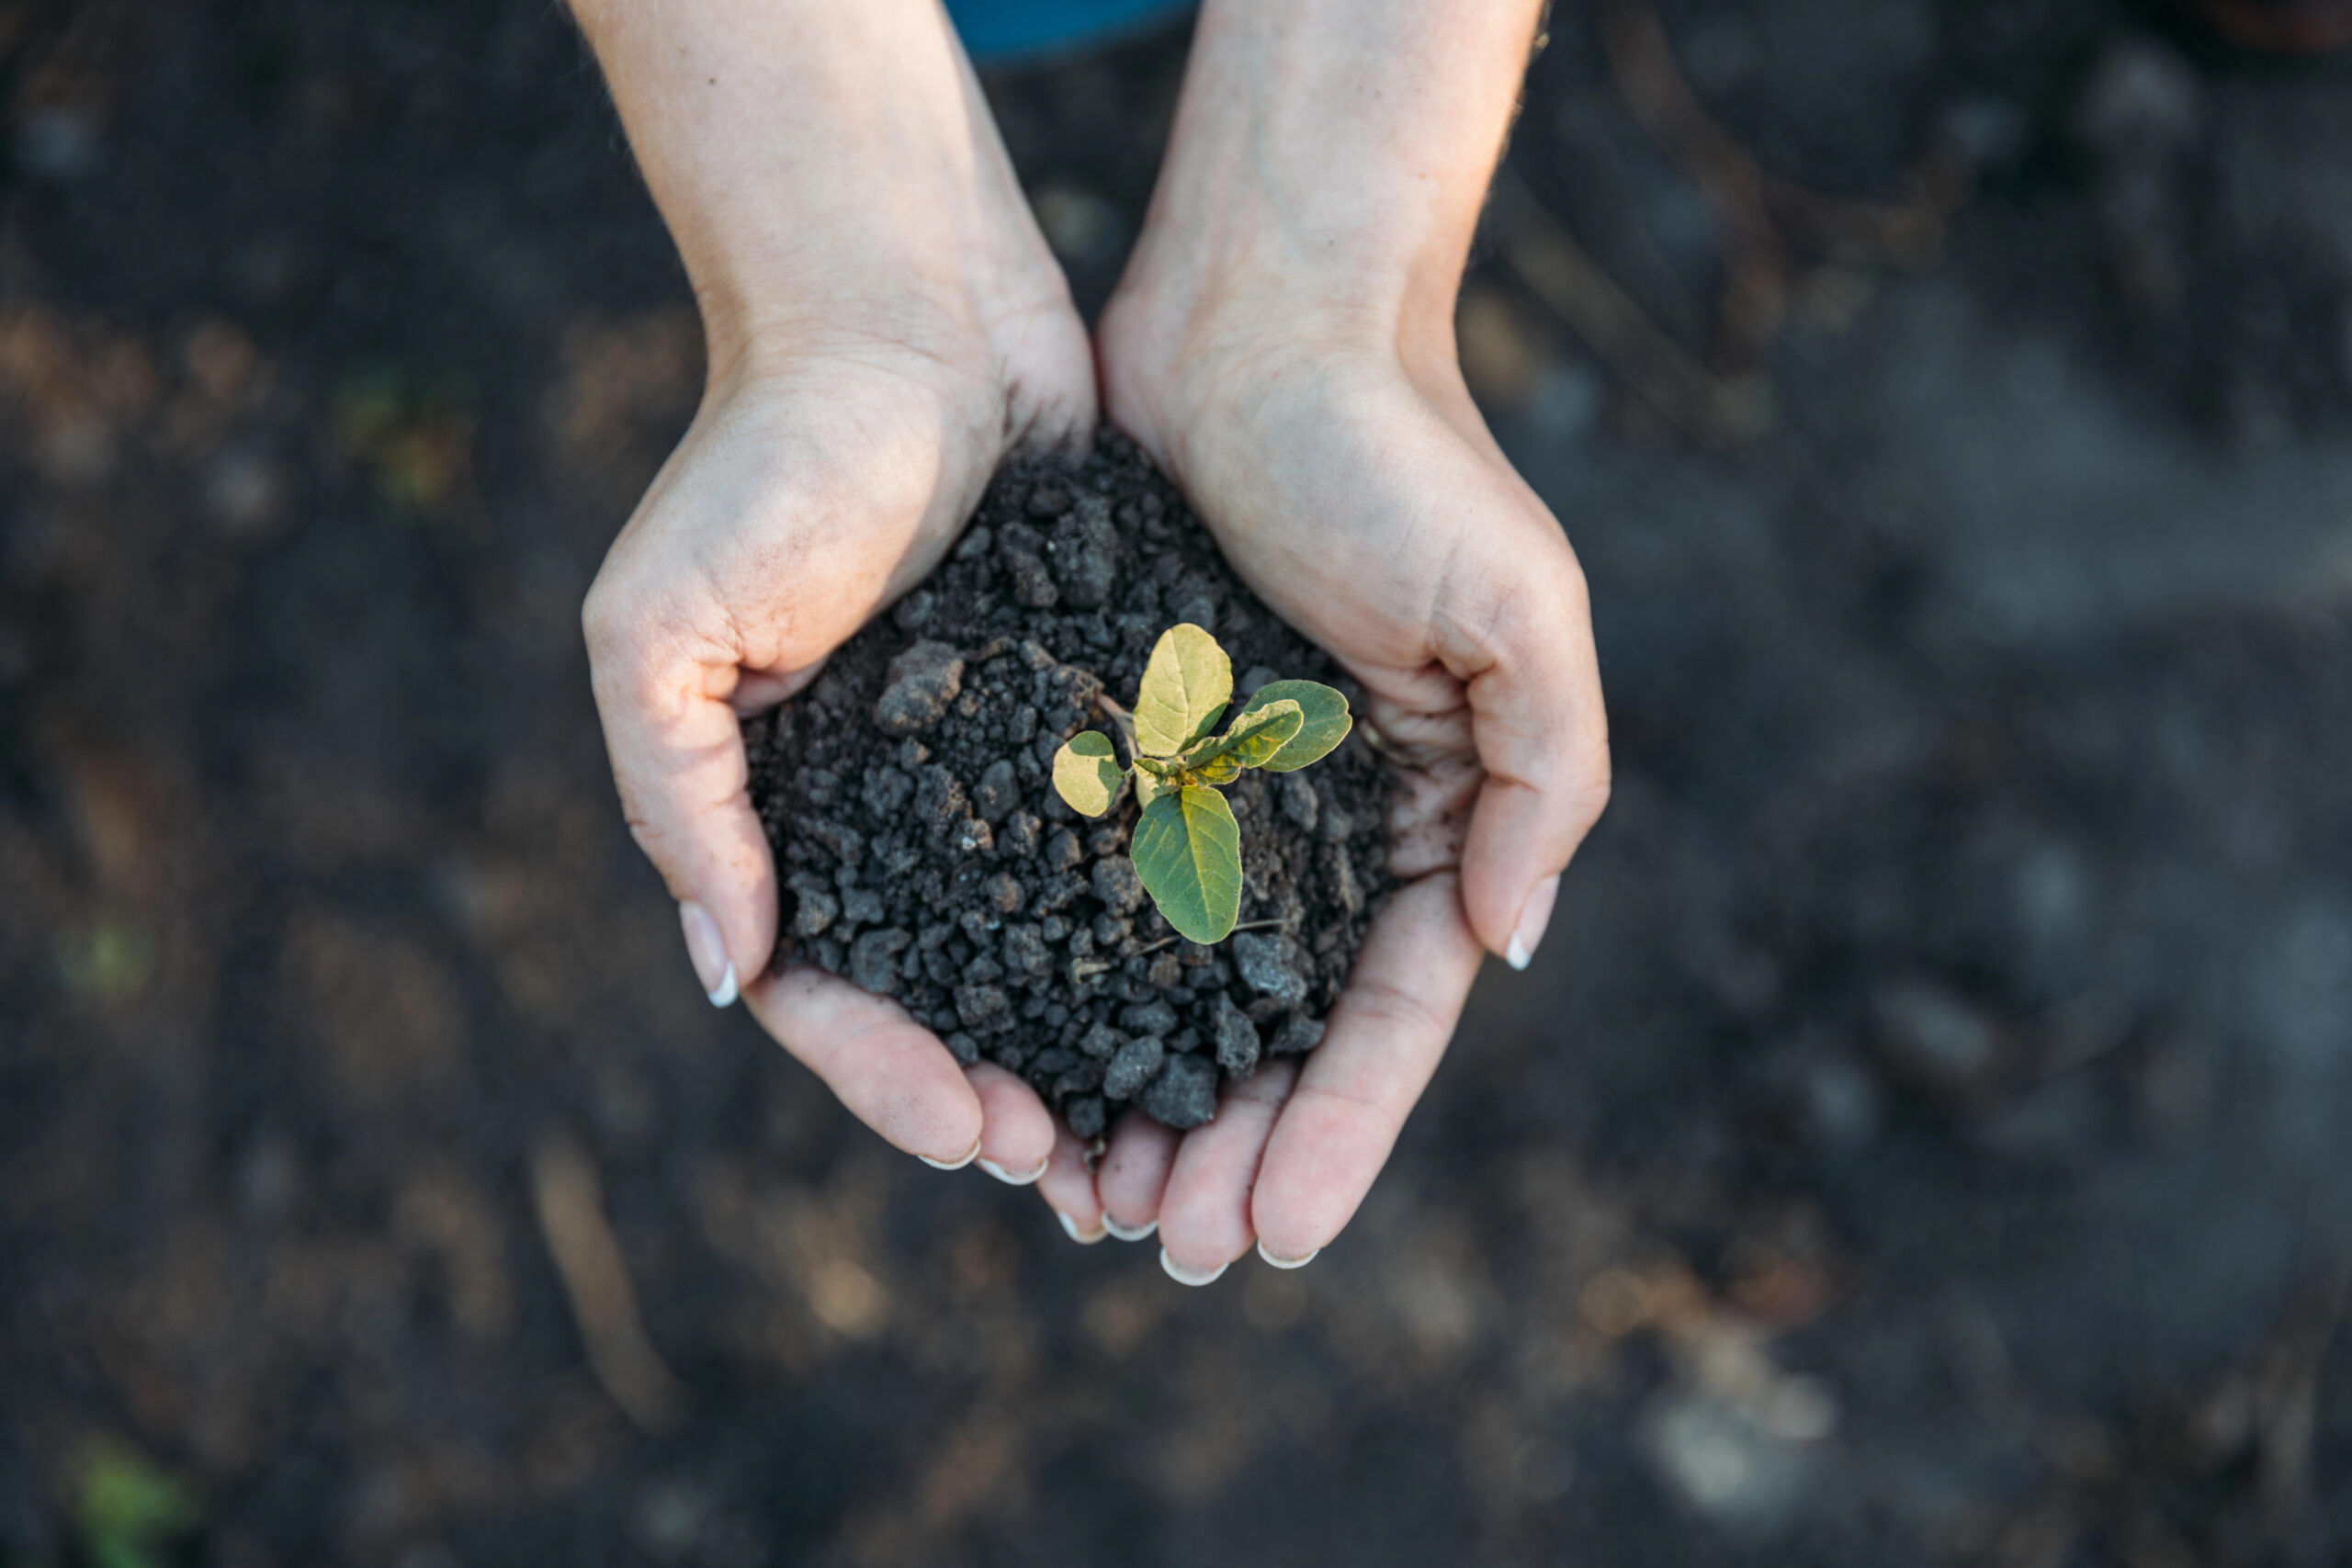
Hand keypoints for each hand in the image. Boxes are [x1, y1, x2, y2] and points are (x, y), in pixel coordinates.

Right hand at [576, 0, 1094, 1175]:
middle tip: (1084, 1174)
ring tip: (1168, 1129)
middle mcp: (900, 818)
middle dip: (1008, 1098)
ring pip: (1054, 951)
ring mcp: (1003, 775)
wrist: (903, 309)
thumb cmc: (762, 457)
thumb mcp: (658, 625)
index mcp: (786, 820)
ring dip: (1098, 1051)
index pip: (828, 996)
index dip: (891, 1079)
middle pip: (953, 1003)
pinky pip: (1134, 844)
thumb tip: (730, 974)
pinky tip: (1226, 996)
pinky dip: (1167, 931)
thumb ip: (680, 798)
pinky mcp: (1100, 716)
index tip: (977, 1132)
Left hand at [1021, 0, 1609, 1276]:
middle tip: (1165, 1250)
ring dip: (1142, 1106)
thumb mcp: (1516, 605)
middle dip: (1231, 1150)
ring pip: (1174, 994)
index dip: (1339, 1134)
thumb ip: (1540, 775)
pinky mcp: (1119, 744)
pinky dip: (1062, 994)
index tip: (1275, 1236)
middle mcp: (1320, 827)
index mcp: (1426, 815)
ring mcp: (1216, 793)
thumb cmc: (1398, 449)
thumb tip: (1510, 944)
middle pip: (1277, 1034)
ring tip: (1086, 1207)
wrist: (1255, 311)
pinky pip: (1084, 896)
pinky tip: (1018, 1072)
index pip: (1391, 1016)